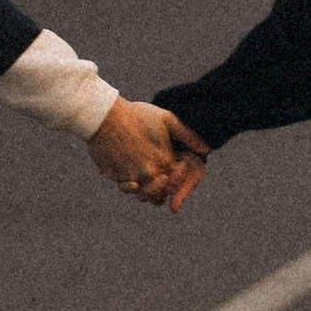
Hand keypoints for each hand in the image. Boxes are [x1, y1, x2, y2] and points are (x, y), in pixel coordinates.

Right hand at [89, 98, 207, 209]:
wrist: (104, 116)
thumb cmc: (137, 114)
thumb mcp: (166, 119)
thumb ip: (188, 135)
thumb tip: (206, 150)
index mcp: (164, 160)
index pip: (178, 181)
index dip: (180, 178)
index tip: (177, 168)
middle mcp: (149, 172)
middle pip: (162, 193)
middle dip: (165, 189)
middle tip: (163, 178)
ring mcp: (132, 176)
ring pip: (144, 195)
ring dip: (148, 192)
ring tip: (148, 179)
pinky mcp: (117, 176)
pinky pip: (126, 189)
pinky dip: (130, 188)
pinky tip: (133, 181)